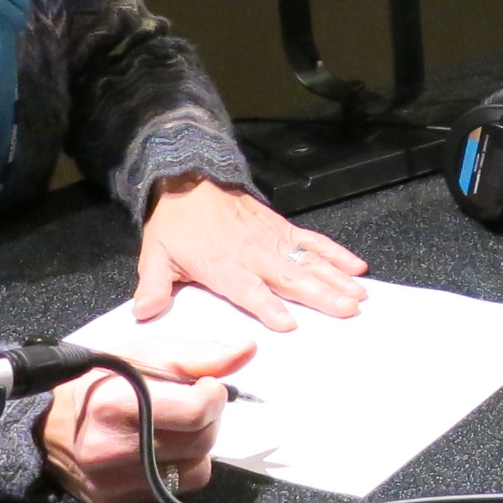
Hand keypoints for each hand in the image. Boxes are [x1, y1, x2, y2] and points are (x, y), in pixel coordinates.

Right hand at [42, 327, 254, 502]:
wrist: (45, 426)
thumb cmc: (98, 383)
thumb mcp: (143, 354)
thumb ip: (198, 355)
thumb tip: (247, 351)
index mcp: (117, 404)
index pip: (197, 411)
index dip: (213, 395)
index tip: (205, 386)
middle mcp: (112, 449)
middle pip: (201, 441)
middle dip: (207, 420)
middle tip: (190, 406)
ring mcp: (113, 482)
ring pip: (196, 471)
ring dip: (196, 448)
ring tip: (172, 430)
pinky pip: (175, 493)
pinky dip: (178, 471)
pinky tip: (159, 453)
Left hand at [134, 175, 367, 330]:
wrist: (191, 180)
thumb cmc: (175, 223)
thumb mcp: (155, 254)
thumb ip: (153, 286)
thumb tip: (144, 313)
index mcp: (221, 265)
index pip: (248, 290)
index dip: (267, 306)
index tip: (288, 322)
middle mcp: (252, 253)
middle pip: (290, 278)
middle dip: (320, 296)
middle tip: (346, 311)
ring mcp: (272, 240)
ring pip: (309, 262)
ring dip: (335, 279)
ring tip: (358, 296)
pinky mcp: (282, 229)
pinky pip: (313, 242)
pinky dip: (336, 253)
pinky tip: (356, 266)